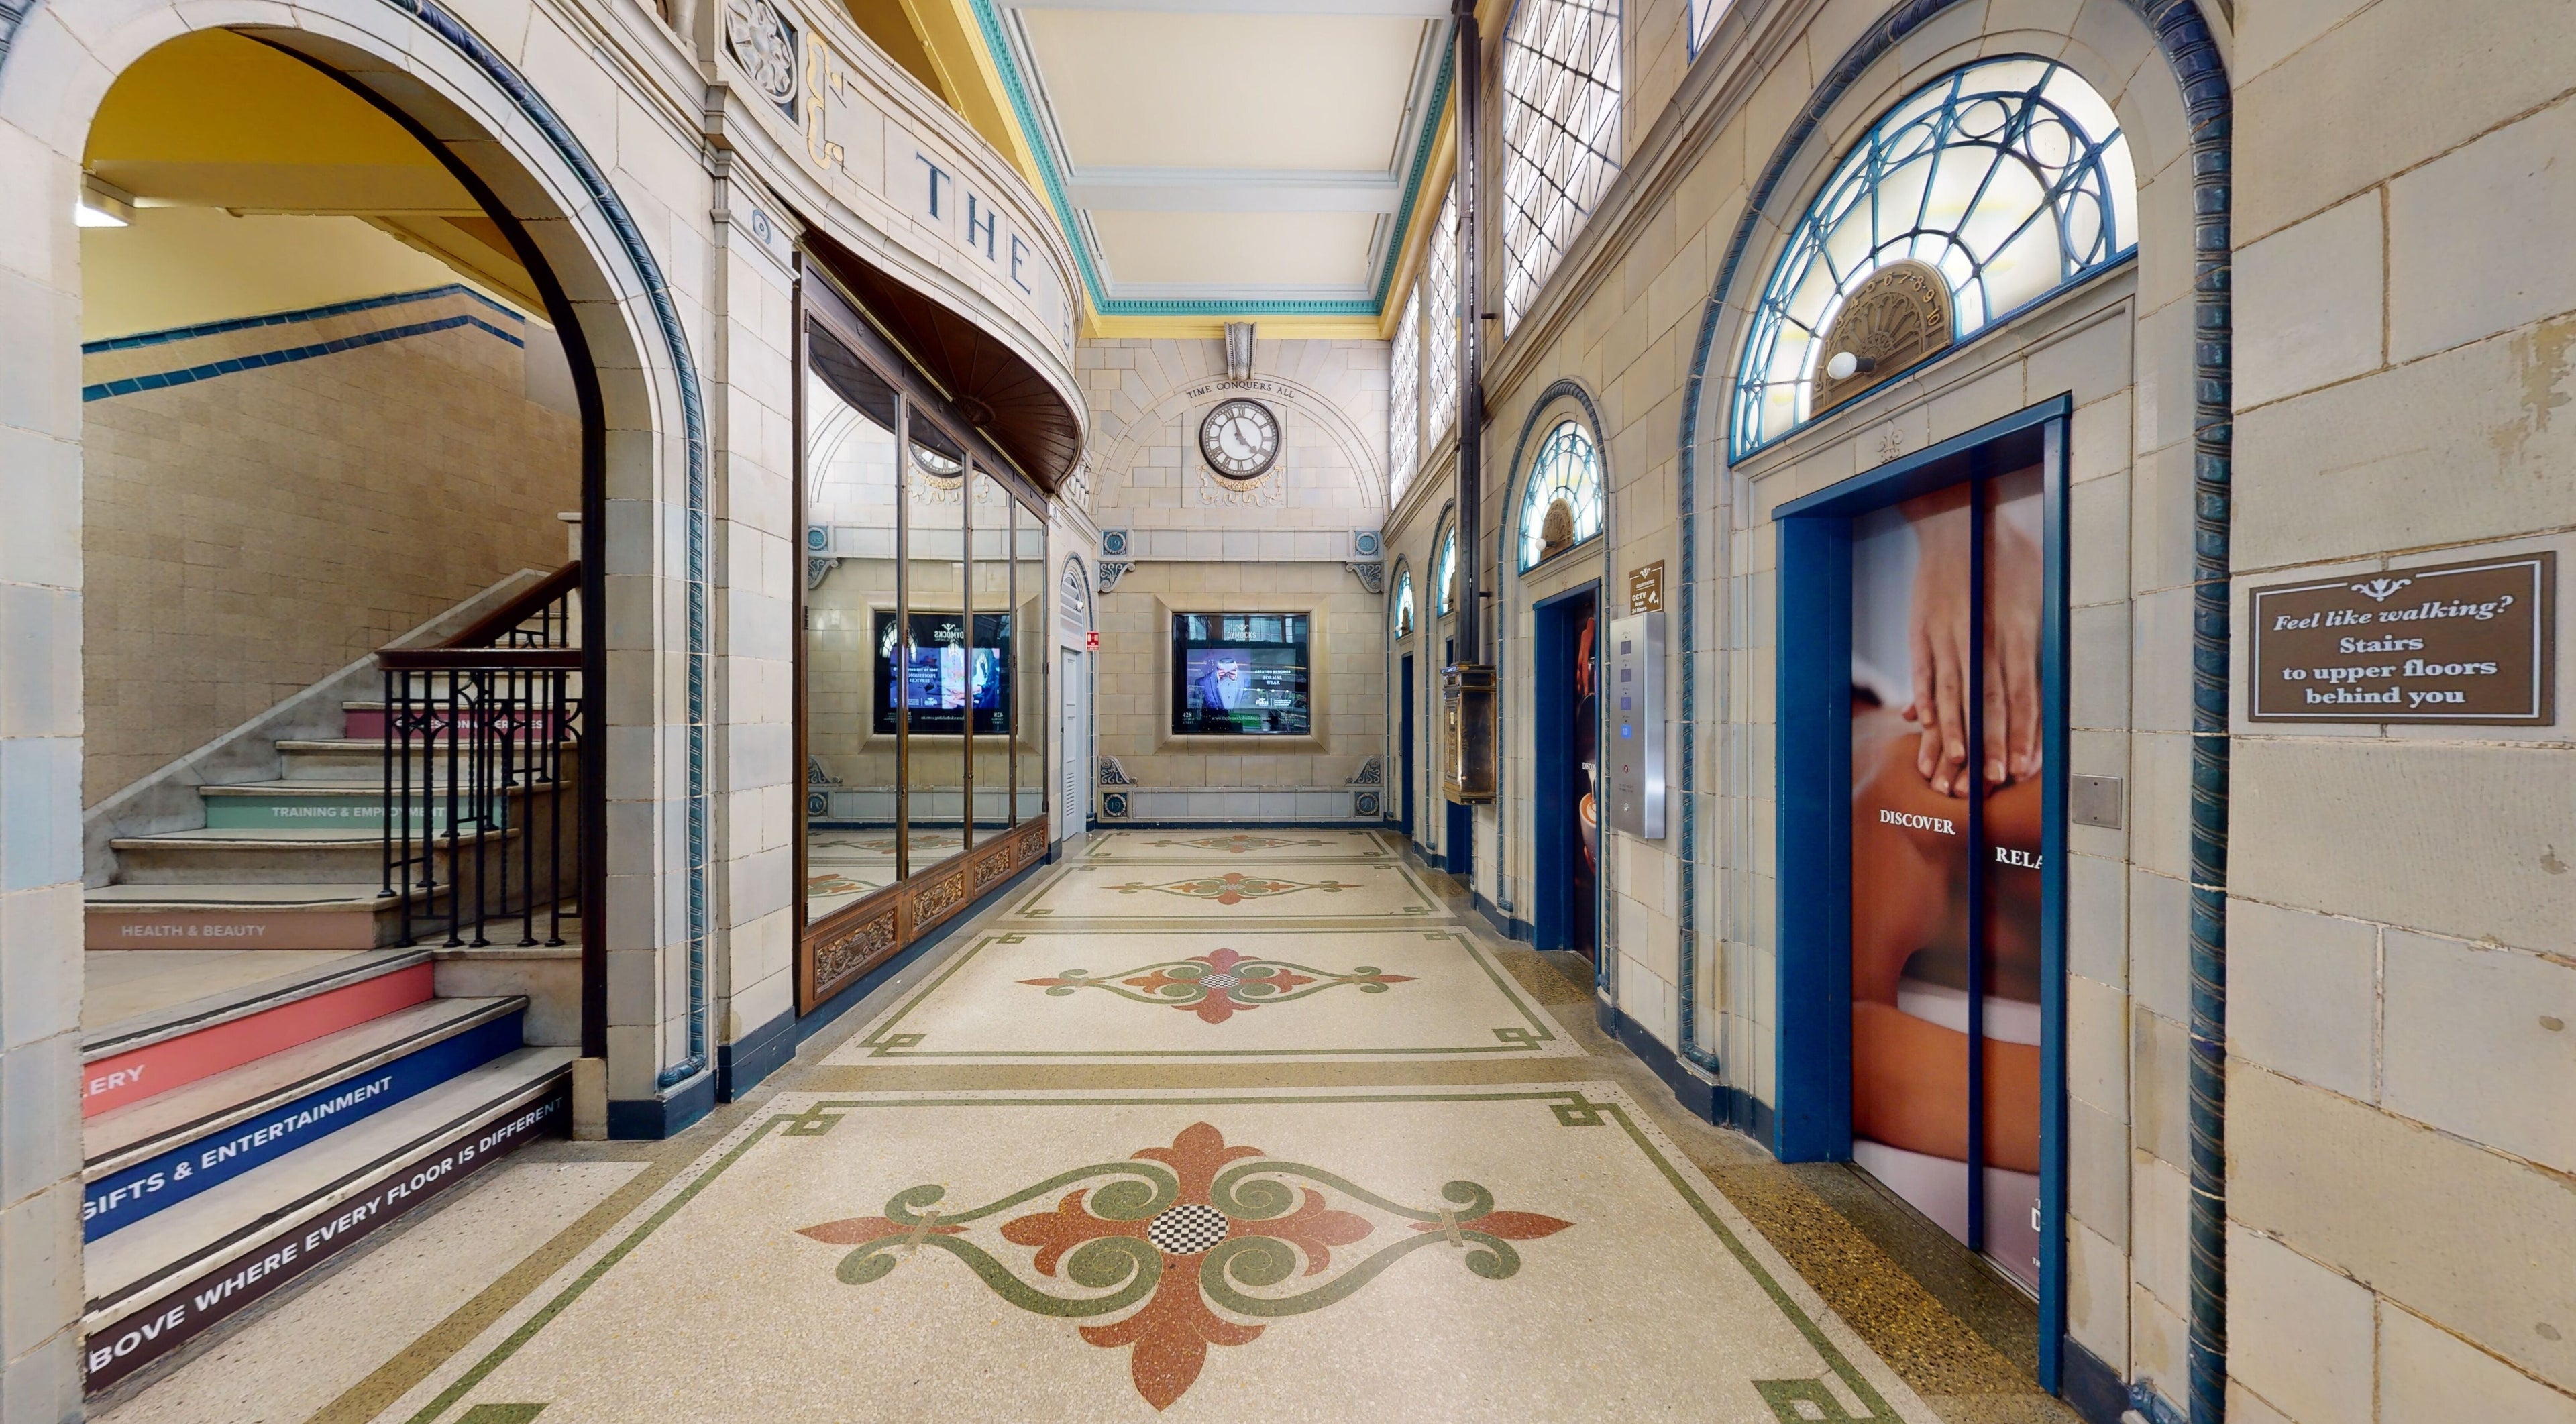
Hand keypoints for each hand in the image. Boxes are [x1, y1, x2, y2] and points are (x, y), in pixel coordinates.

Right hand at [1898, 486, 2041, 795]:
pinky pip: (1923, 675)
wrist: (1959, 522)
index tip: (2023, 768)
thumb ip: (2034, 645)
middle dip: (1991, 744)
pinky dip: (1924, 705)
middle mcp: (1982, 636)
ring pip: (1952, 694)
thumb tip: (2038, 691)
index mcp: (2017, 630)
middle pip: (1987, 700)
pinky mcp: (1921, 631)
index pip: (2021, 693)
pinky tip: (1923, 732)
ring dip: (1955, 735)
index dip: (2022, 733)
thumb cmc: (2006, 559)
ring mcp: (1948, 635)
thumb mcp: (2036, 594)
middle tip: (1993, 782)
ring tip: (1955, 772)